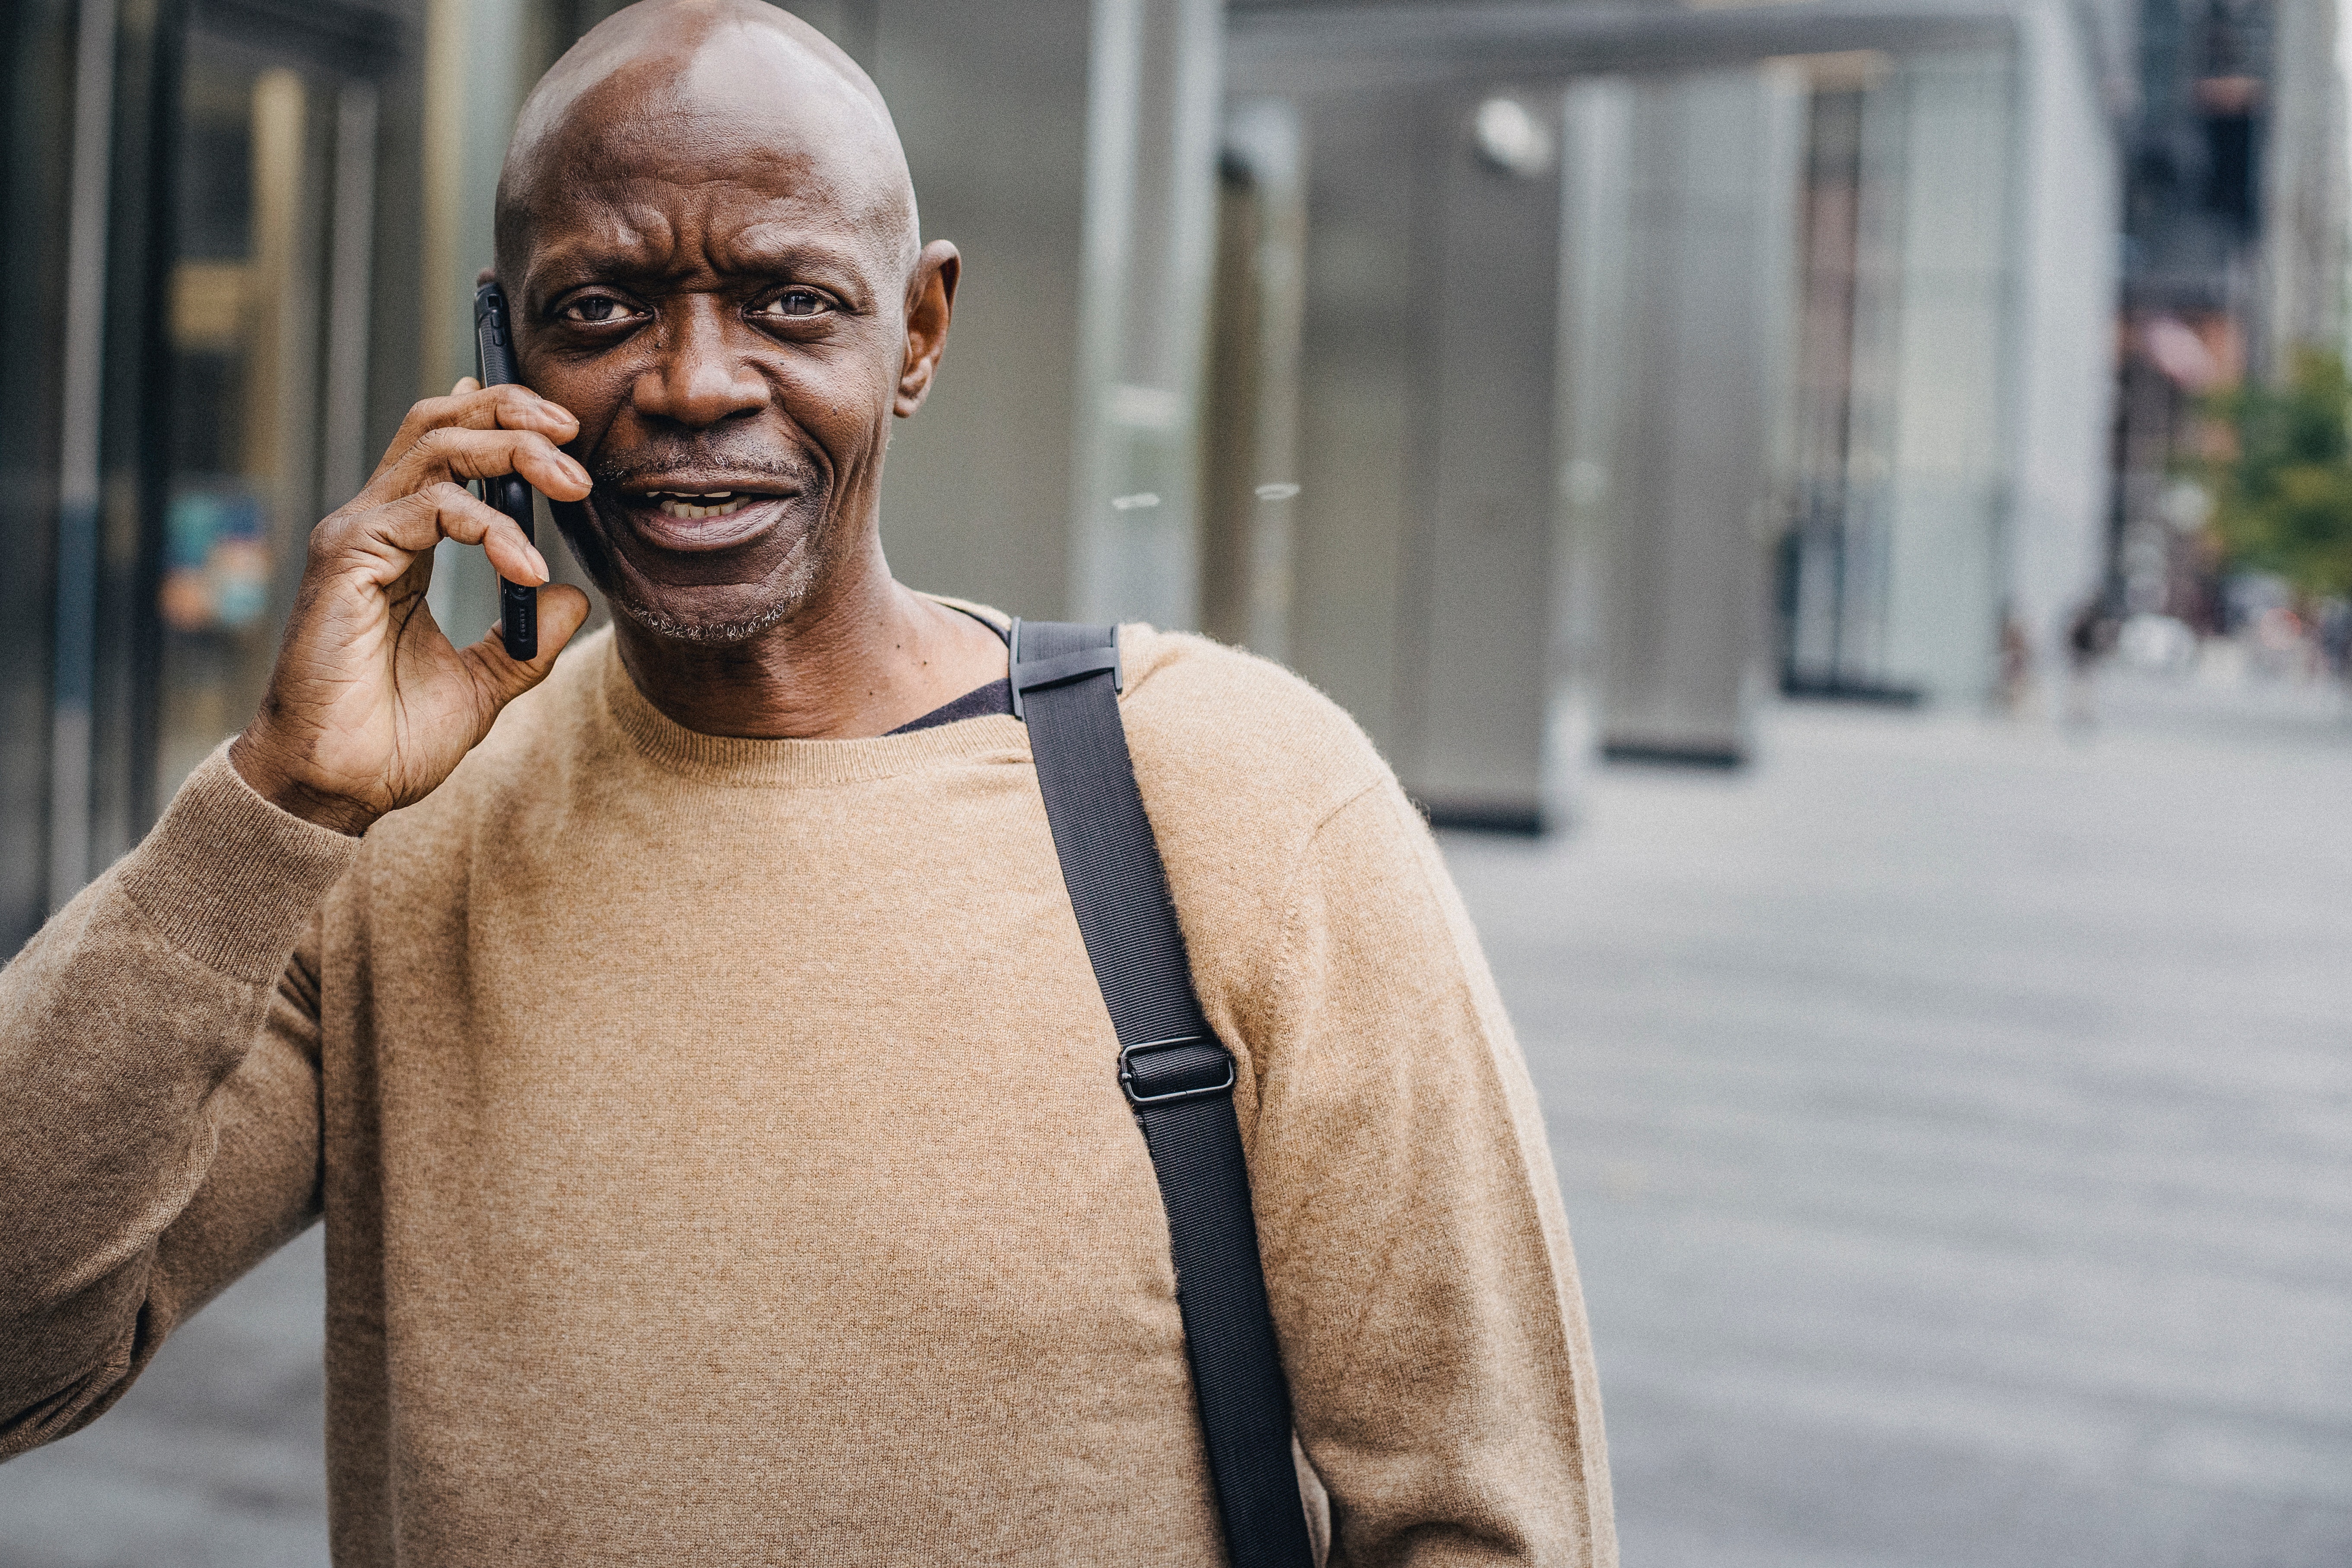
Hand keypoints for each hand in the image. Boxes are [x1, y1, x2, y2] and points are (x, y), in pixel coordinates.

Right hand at [228, 379, 595, 834]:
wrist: (336, 785)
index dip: (499, 419)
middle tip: (573, 438)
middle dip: (511, 412)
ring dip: (514, 453)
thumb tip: (572, 597)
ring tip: (573, 485)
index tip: (562, 432)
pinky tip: (527, 569)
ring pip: (437, 448)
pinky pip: (431, 510)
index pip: (445, 446)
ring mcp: (356, 537)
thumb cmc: (392, 739)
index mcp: (402, 544)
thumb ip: (526, 640)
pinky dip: (491, 530)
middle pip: (439, 424)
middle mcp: (374, 526)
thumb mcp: (485, 683)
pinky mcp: (349, 559)